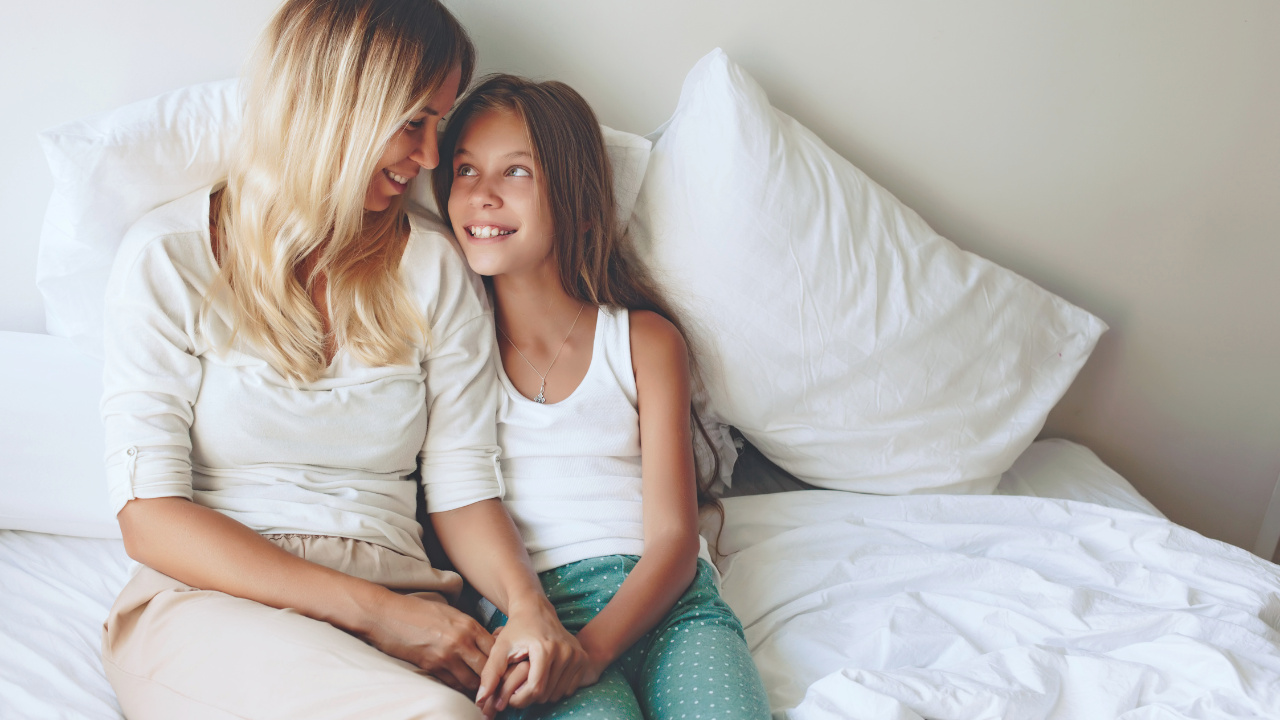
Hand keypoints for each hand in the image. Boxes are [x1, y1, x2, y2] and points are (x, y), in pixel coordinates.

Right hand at [360, 590, 495, 693]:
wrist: (388, 614)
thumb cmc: (418, 611)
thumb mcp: (450, 613)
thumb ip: (469, 628)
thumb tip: (485, 644)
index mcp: (468, 625)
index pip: (496, 648)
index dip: (501, 661)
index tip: (502, 668)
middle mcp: (461, 641)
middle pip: (488, 668)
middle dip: (493, 679)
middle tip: (496, 687)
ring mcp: (446, 655)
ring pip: (472, 681)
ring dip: (477, 687)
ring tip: (482, 693)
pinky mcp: (431, 666)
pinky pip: (453, 684)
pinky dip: (459, 688)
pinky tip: (462, 689)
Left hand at [475, 597, 590, 710]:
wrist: (536, 610)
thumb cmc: (516, 630)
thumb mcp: (500, 648)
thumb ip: (490, 674)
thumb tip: (480, 700)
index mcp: (545, 649)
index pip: (535, 689)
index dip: (520, 699)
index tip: (510, 696)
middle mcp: (565, 652)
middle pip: (546, 693)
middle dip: (529, 696)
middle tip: (519, 687)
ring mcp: (577, 655)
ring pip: (558, 693)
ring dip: (543, 693)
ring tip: (530, 680)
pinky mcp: (583, 658)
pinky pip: (569, 688)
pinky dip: (556, 688)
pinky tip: (545, 676)